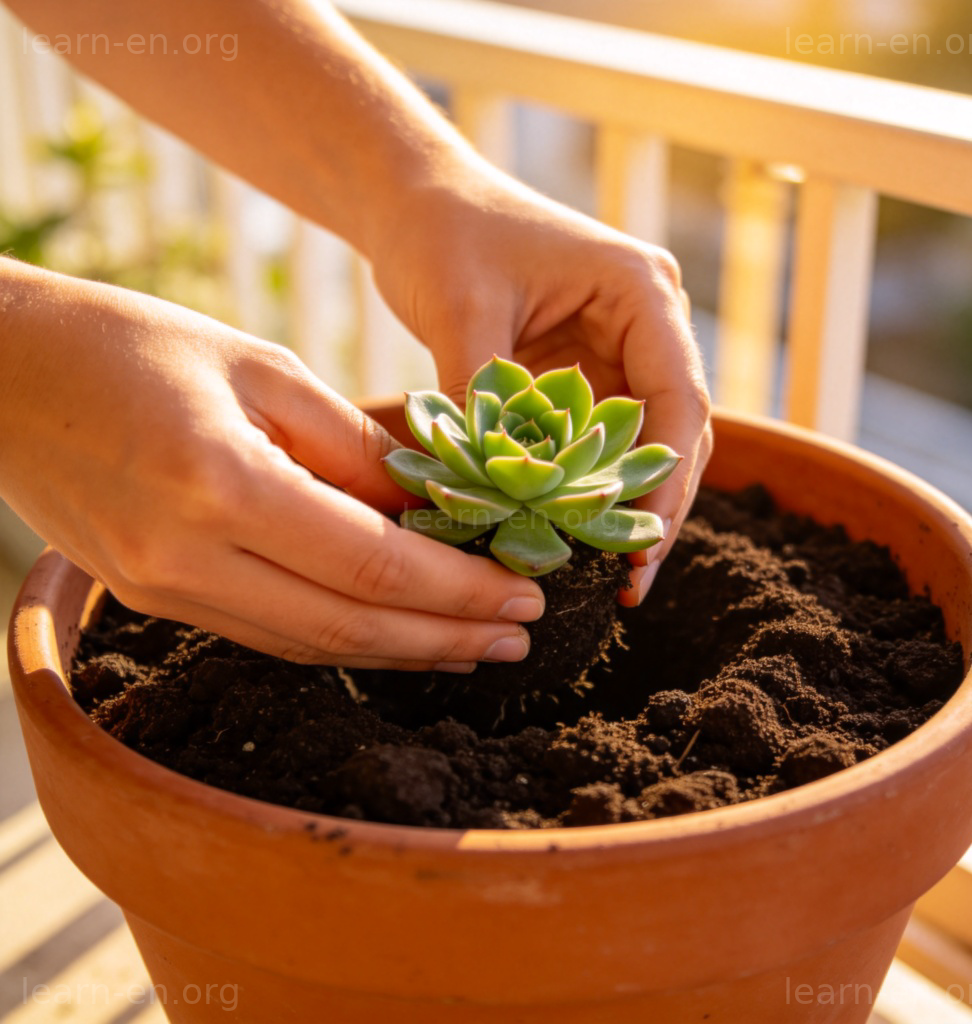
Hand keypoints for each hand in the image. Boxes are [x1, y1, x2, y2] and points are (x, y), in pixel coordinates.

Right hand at [0, 260, 543, 668]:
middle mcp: (188, 558)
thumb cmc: (133, 344)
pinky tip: (393, 634)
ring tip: (474, 647)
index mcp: (222, 485)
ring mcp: (163, 590)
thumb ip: (351, 444)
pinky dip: (342, 638)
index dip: (459, 590)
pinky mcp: (154, 597)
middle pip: (350, 625)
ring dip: (402, 650)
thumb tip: (430, 505)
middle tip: (521, 638)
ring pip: (312, 645)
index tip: (524, 596)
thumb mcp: (261, 368)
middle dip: (447, 636)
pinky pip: (269, 634)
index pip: (374, 565)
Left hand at [372, 166, 712, 603]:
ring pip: (640, 445)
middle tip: (629, 584)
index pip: (679, 398)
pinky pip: (595, 442)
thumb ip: (486, 400)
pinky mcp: (583, 374)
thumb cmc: (443, 232)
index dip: (667, 480)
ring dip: (622, 505)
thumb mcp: (462, 311)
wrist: (417, 200)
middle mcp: (645, 323)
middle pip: (674, 432)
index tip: (642, 546)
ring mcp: (617, 351)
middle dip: (654, 507)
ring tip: (606, 576)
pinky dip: (582, 487)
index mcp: (640, 292)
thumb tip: (493, 497)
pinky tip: (567, 532)